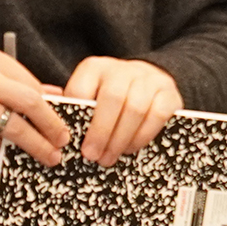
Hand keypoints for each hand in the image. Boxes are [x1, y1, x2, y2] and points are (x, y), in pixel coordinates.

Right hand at [0, 47, 68, 164]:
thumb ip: (12, 80)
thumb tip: (51, 95)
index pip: (33, 84)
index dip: (52, 105)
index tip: (65, 120)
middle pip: (31, 103)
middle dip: (52, 125)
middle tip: (63, 140)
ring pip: (14, 128)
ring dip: (35, 145)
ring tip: (48, 156)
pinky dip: (4, 152)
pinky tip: (12, 158)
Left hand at [63, 56, 184, 165]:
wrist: (146, 82)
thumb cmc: (108, 98)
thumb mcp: (89, 96)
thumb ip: (75, 110)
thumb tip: (58, 134)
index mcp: (95, 68)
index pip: (81, 89)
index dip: (76, 116)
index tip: (71, 142)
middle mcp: (122, 68)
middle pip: (112, 98)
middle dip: (101, 131)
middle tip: (93, 156)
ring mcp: (149, 78)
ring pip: (136, 108)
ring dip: (121, 138)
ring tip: (110, 157)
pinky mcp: (168, 92)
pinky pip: (157, 115)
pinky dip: (143, 136)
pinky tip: (131, 148)